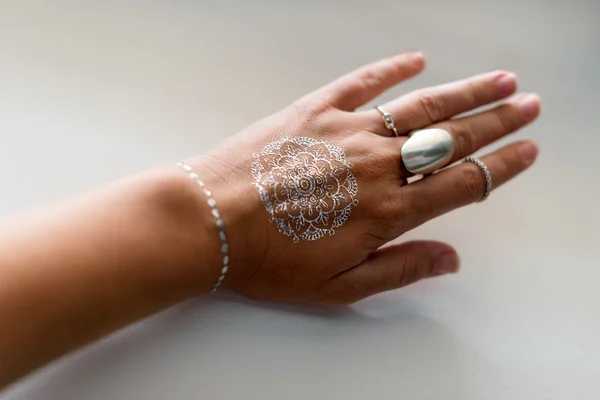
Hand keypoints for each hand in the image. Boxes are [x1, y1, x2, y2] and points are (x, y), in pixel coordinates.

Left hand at [187, 51, 539, 304]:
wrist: (209, 222)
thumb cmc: (269, 259)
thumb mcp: (339, 286)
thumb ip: (399, 270)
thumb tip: (449, 260)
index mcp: (387, 211)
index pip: (463, 183)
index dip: (501, 167)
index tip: (526, 151)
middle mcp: (377, 165)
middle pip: (452, 137)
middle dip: (496, 121)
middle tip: (528, 104)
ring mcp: (346, 130)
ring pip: (420, 105)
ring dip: (464, 91)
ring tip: (497, 80)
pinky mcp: (314, 109)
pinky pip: (363, 81)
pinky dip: (392, 68)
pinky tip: (416, 60)